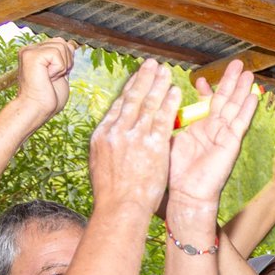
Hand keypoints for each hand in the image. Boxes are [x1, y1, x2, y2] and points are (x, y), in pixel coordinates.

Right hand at [15, 38, 75, 121]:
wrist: (37, 110)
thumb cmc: (48, 98)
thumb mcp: (62, 74)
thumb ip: (65, 59)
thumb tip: (72, 45)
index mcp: (37, 53)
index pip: (60, 44)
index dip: (66, 60)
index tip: (56, 76)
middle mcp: (31, 49)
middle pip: (61, 42)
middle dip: (66, 61)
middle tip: (54, 77)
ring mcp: (29, 51)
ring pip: (61, 46)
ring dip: (62, 66)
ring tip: (50, 78)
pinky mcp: (30, 55)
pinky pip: (56, 54)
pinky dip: (58, 68)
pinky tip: (48, 77)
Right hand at [90, 60, 178, 214]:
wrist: (119, 209)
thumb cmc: (111, 195)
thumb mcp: (99, 166)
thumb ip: (107, 148)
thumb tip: (110, 139)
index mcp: (102, 136)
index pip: (118, 107)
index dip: (129, 90)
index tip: (136, 80)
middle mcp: (116, 132)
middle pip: (131, 99)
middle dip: (143, 79)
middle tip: (151, 65)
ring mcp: (135, 137)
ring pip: (148, 104)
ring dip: (157, 85)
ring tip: (164, 72)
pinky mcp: (153, 146)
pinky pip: (163, 118)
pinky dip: (169, 103)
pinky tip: (174, 92)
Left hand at [168, 60, 259, 206]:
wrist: (187, 193)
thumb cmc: (176, 172)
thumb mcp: (171, 139)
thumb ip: (172, 121)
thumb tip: (167, 104)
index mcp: (199, 129)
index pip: (206, 103)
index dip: (205, 90)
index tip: (200, 79)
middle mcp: (213, 130)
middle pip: (224, 99)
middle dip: (230, 81)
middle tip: (237, 63)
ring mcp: (224, 136)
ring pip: (235, 107)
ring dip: (242, 89)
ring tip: (249, 73)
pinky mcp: (231, 143)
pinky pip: (241, 122)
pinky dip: (247, 108)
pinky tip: (253, 95)